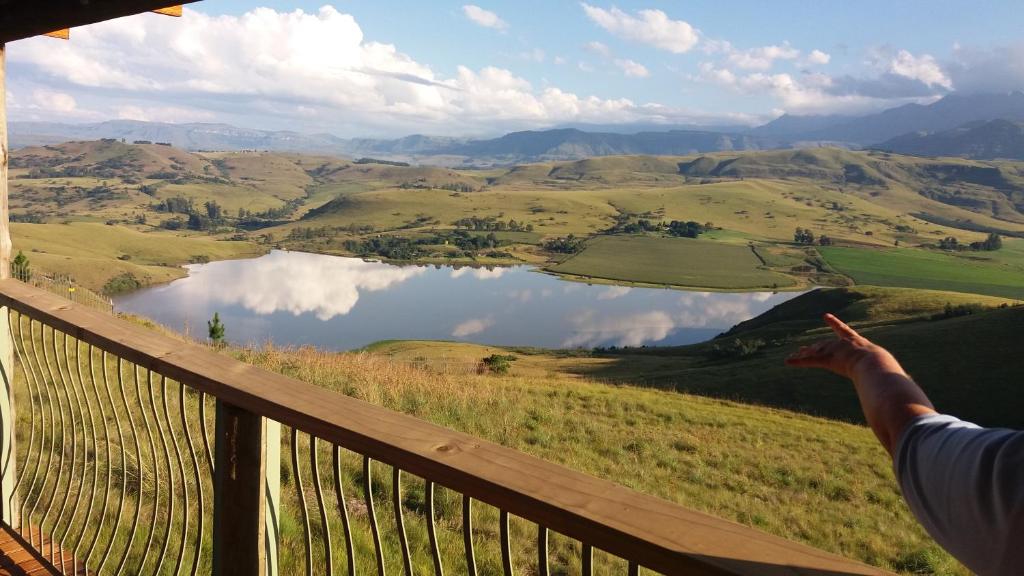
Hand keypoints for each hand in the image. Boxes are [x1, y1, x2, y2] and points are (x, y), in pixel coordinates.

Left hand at [786, 314, 900, 378]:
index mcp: (858, 344)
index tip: (826, 316)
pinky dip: (797, 362)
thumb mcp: (888, 371)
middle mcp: (844, 344)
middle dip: (816, 346)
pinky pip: (808, 361)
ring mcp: (834, 350)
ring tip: (794, 355)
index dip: (835, 324)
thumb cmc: (885, 368)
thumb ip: (890, 379)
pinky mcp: (826, 359)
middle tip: (806, 346)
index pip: (845, 332)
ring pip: (815, 352)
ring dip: (804, 355)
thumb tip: (902, 391)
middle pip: (826, 344)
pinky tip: (787, 362)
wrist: (876, 363)